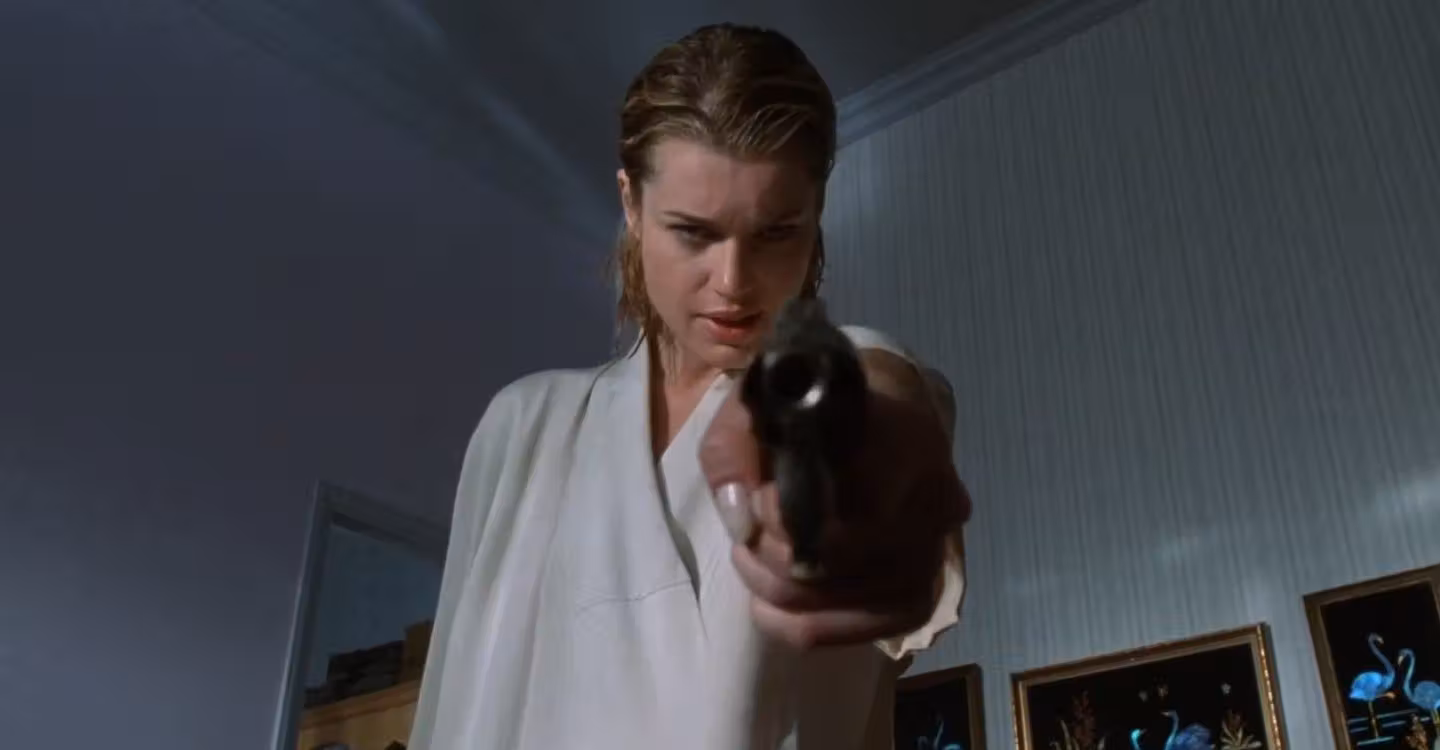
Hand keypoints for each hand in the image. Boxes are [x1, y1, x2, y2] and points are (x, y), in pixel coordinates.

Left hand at [699, 373, 968, 649]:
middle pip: (836, 558)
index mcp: (906, 439)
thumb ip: (735, 448)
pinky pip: (850, 633)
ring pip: (837, 599)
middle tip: (750, 527)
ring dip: (775, 586)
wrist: (870, 431)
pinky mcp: (918, 600)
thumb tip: (740, 520)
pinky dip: (794, 623)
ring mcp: (933, 556)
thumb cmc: (811, 416)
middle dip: (772, 549)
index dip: (786, 511)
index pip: (849, 498)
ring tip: (753, 554)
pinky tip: (766, 599)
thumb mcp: (759, 409)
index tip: (759, 498)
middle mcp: (933, 502)